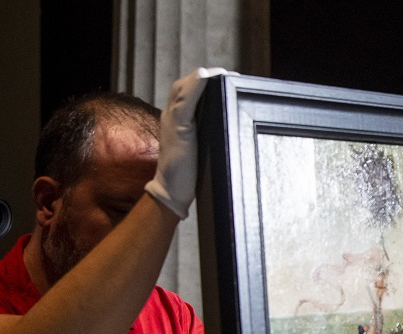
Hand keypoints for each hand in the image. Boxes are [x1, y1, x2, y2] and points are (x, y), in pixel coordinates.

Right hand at [145, 66, 230, 217]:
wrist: (172, 192)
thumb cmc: (188, 174)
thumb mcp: (200, 148)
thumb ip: (207, 133)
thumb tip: (229, 126)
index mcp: (177, 120)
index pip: (187, 91)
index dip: (204, 81)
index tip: (226, 78)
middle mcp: (171, 116)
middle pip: (185, 85)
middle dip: (207, 76)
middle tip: (231, 74)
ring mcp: (172, 121)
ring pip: (184, 89)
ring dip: (204, 77)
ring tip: (223, 72)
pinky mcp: (178, 129)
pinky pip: (184, 103)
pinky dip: (194, 87)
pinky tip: (204, 77)